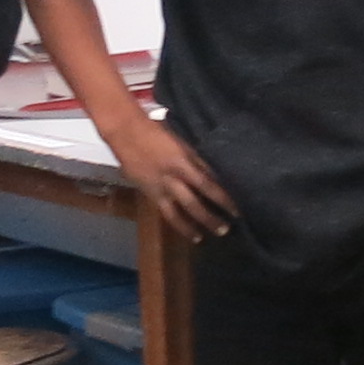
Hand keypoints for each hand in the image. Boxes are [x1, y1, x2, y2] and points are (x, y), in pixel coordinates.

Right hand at [104, 111, 235, 240]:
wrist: (125, 131)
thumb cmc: (156, 130)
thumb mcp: (181, 139)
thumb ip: (196, 155)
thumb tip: (216, 170)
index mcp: (185, 157)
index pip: (210, 178)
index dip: (224, 193)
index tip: (238, 205)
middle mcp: (175, 173)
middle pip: (200, 195)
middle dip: (213, 212)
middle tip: (229, 227)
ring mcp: (162, 185)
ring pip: (184, 208)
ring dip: (199, 223)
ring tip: (213, 234)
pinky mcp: (150, 192)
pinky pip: (168, 212)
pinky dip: (180, 224)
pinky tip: (191, 233)